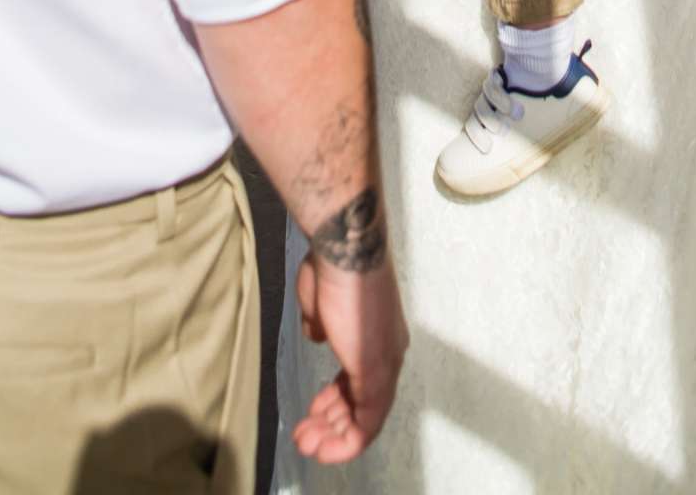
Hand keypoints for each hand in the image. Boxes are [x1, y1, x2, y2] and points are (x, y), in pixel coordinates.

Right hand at [292, 251, 408, 463]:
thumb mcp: (320, 300)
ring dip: (335, 438)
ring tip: (306, 445)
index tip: (314, 410)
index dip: (337, 400)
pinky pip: (366, 423)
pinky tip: (322, 447)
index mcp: (379, 334)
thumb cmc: (332, 264)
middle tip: (306, 436)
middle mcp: (389, 352)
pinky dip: (344, 441)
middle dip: (332, 424)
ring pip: (365, 419)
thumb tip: (319, 336)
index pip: (362, 380)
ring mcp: (385, 363)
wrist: (346, 247)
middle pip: (365, 404)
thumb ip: (321, 324)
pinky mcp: (376, 372)